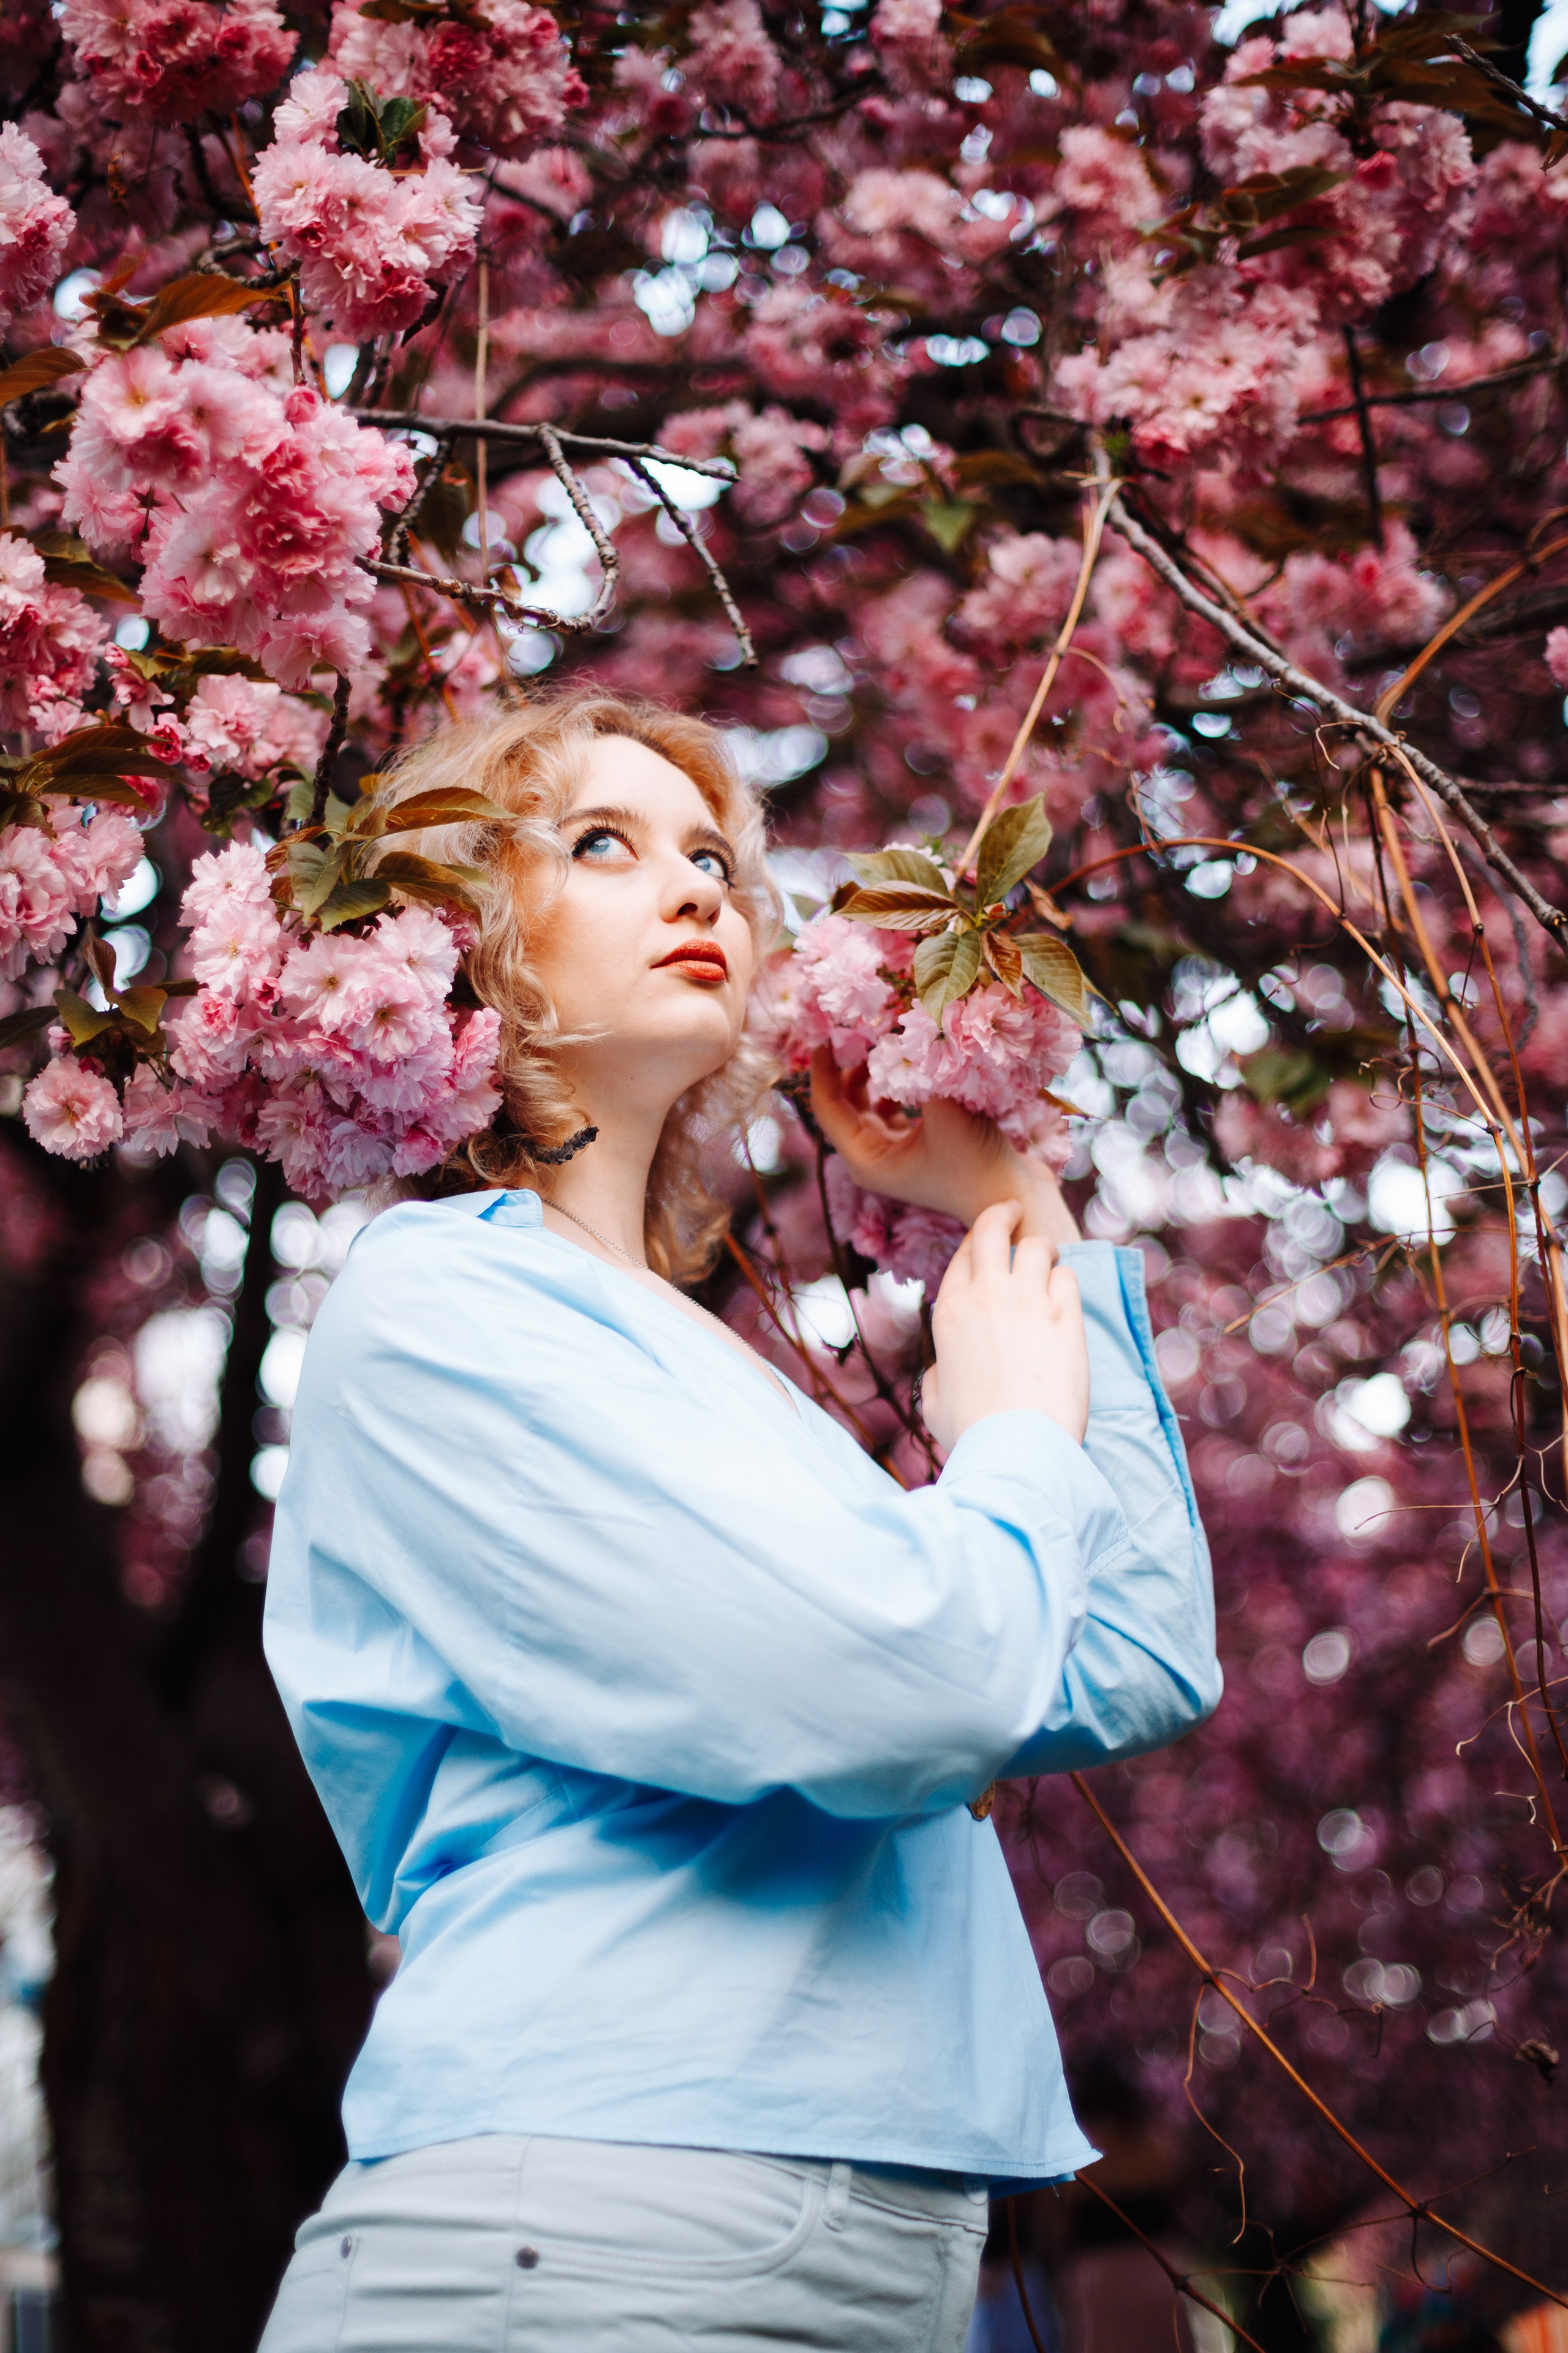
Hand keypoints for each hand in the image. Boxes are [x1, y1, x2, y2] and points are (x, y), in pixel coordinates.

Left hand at [810, 1048, 1078, 1245]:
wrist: (1016, 1198)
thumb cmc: (974, 1162)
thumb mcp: (943, 1110)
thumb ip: (920, 1069)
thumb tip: (914, 1026)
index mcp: (865, 1159)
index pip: (827, 1109)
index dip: (822, 1071)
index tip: (824, 1035)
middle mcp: (875, 1159)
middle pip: (845, 1105)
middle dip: (849, 1068)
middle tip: (860, 1031)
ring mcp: (898, 1154)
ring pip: (872, 1106)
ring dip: (878, 1076)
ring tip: (891, 1042)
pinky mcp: (922, 1146)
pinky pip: (898, 1109)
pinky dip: (902, 1087)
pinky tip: (917, 1065)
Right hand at [920, 1201, 1089, 1451]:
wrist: (1016, 1447)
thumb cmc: (973, 1431)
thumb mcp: (934, 1399)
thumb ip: (940, 1370)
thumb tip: (947, 1366)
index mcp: (950, 1312)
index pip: (964, 1254)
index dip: (977, 1239)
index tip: (988, 1234)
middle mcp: (987, 1296)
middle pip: (993, 1230)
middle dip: (1003, 1215)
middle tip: (1014, 1212)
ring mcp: (1029, 1302)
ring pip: (1037, 1247)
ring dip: (1042, 1249)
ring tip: (1048, 1259)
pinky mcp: (1066, 1317)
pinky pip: (1068, 1277)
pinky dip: (1065, 1281)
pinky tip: (1064, 1296)